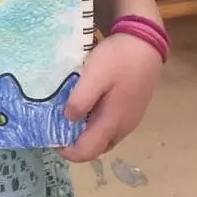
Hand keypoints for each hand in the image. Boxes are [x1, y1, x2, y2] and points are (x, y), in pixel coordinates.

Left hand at [59, 34, 161, 163]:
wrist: (146, 43)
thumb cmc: (118, 60)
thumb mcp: (94, 76)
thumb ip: (80, 100)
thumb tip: (68, 119)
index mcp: (112, 123)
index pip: (87, 152)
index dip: (66, 150)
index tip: (50, 135)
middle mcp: (123, 128)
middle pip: (95, 147)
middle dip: (73, 141)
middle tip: (56, 121)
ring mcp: (129, 119)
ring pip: (103, 136)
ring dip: (84, 131)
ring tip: (68, 110)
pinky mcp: (131, 108)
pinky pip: (110, 124)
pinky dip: (94, 121)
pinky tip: (87, 101)